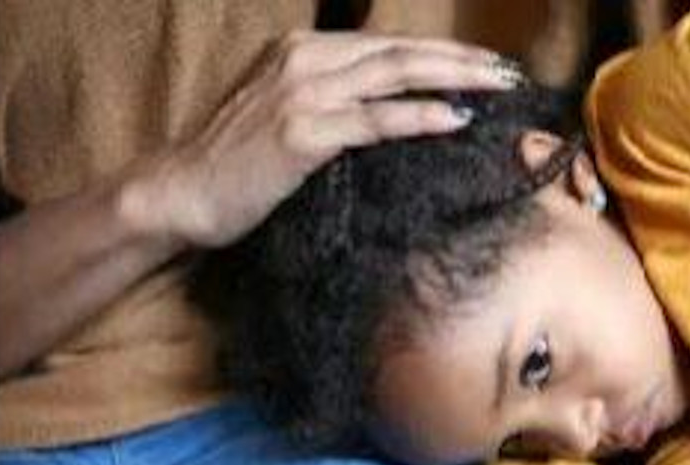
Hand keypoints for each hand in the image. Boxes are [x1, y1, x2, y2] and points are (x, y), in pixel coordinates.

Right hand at [125, 31, 519, 248]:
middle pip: (401, 52)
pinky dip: (418, 116)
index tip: (485, 67)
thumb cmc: (236, 165)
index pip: (388, 46)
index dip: (441, 53)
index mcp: (303, 51)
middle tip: (508, 74)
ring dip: (454, 78)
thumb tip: (389, 111)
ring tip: (498, 88)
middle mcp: (304, 60)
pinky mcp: (303, 133)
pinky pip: (374, 120)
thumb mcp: (287, 117)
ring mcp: (302, 93)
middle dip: (462, 60)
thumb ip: (334, 103)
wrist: (181, 193)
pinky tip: (455, 118)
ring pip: (394, 75)